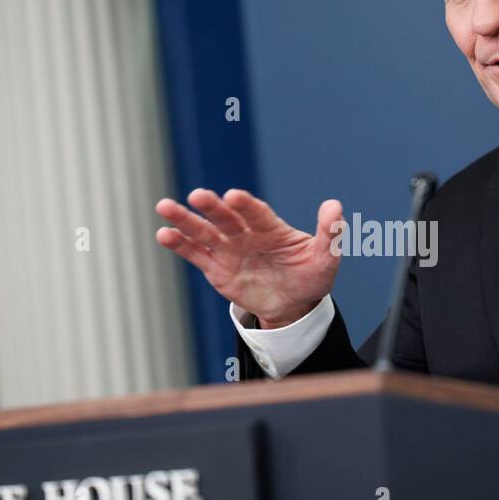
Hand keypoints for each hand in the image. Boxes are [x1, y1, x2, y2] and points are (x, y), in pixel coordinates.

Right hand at [155, 189, 342, 327]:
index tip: (234, 196)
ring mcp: (229, 250)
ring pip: (204, 232)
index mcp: (271, 228)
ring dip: (185, 220)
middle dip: (212, 207)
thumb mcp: (326, 259)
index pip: (257, 214)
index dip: (246, 205)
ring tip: (165, 207)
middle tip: (198, 196)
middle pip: (226, 218)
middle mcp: (246, 234)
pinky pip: (196, 255)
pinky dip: (180, 245)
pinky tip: (163, 234)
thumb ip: (330, 233)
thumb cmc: (311, 276)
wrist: (294, 303)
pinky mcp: (216, 268)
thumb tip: (335, 206)